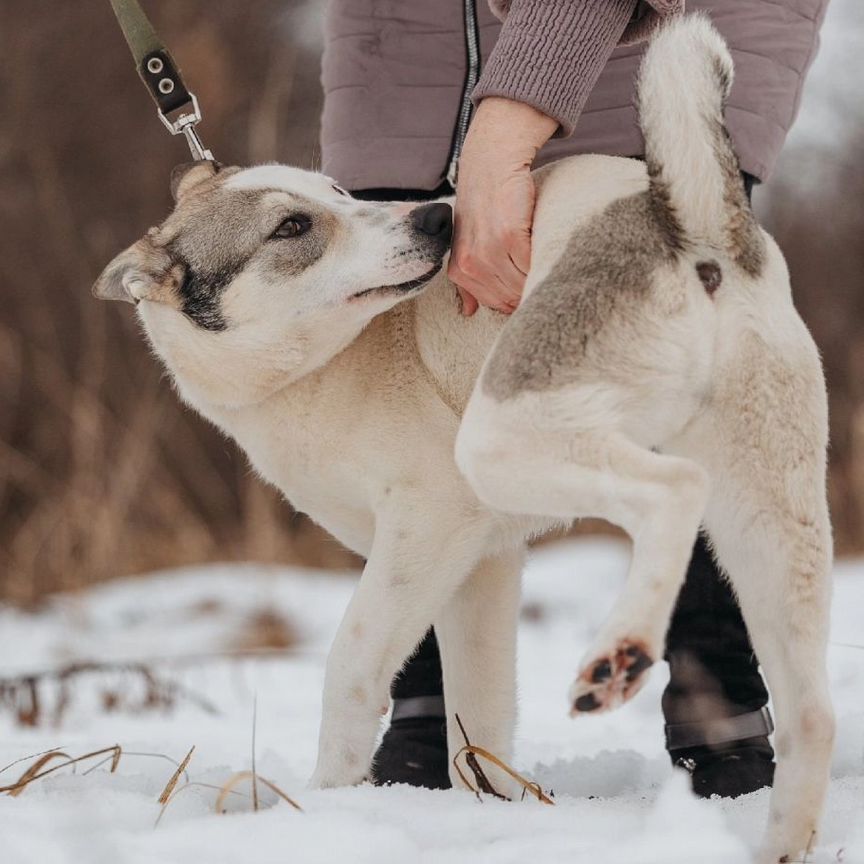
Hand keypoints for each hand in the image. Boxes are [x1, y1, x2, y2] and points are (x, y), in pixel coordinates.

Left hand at [448, 97, 556, 315]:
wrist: (490, 162)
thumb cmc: (485, 204)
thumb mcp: (468, 244)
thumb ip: (468, 281)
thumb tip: (469, 313)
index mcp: (461, 271)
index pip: (497, 304)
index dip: (518, 301)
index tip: (533, 292)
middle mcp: (472, 265)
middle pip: (512, 298)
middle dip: (531, 292)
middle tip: (548, 280)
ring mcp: (489, 251)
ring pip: (524, 283)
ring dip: (540, 277)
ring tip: (552, 265)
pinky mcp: (509, 235)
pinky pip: (533, 264)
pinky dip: (544, 260)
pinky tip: (550, 250)